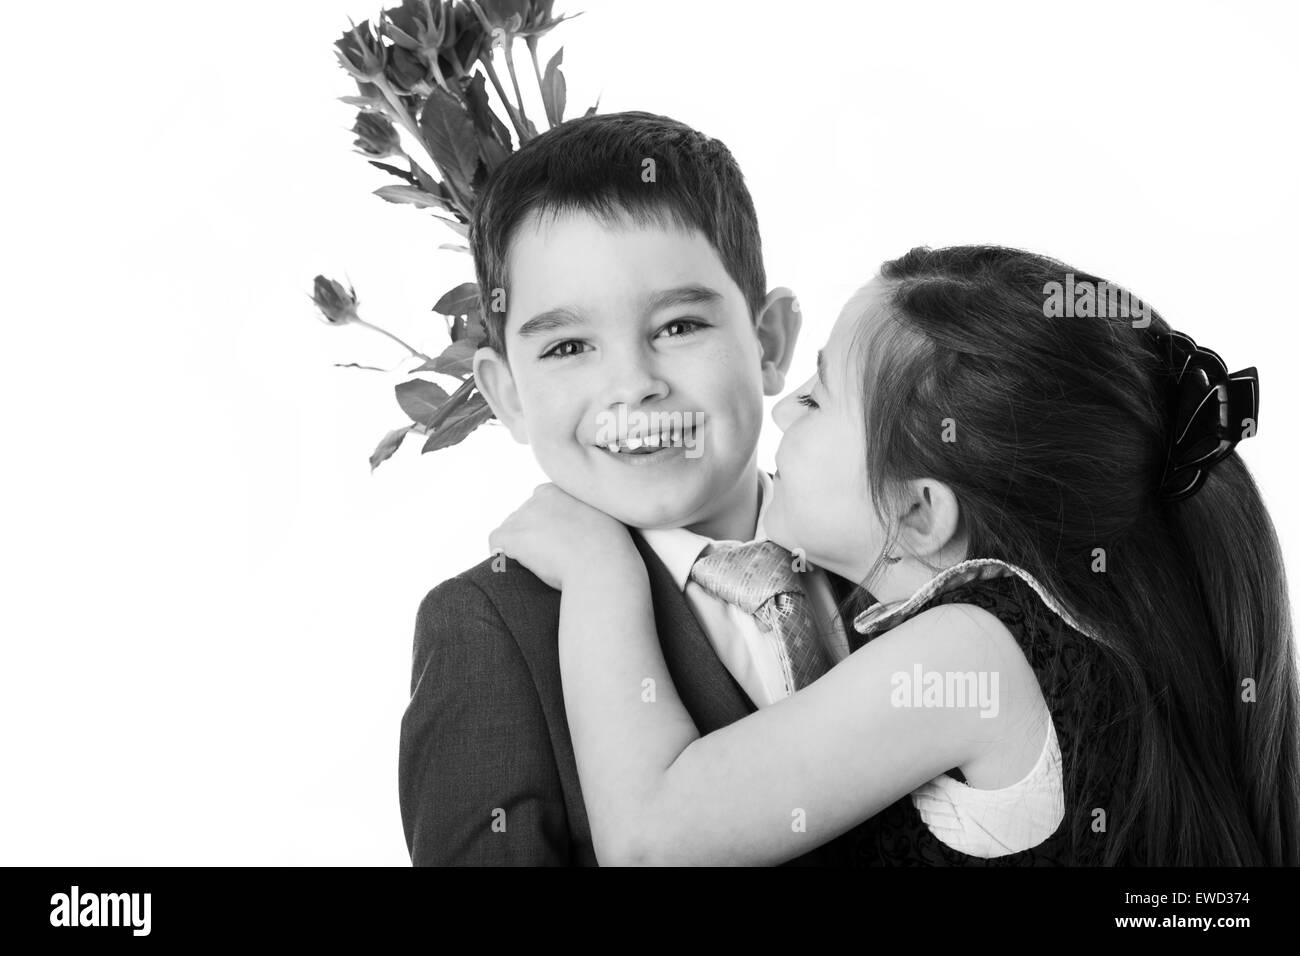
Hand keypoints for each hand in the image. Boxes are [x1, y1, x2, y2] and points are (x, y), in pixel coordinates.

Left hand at [488, 483, 636, 590]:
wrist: (602, 565)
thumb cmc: (612, 548)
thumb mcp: (607, 516)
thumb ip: (590, 512)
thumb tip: (584, 524)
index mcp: (563, 488)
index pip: (544, 504)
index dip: (550, 526)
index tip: (562, 542)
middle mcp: (540, 496)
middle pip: (526, 516)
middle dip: (534, 534)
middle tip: (552, 557)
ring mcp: (524, 515)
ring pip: (512, 530)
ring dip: (521, 546)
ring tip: (542, 565)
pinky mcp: (512, 534)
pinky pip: (495, 544)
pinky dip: (502, 556)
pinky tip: (520, 567)